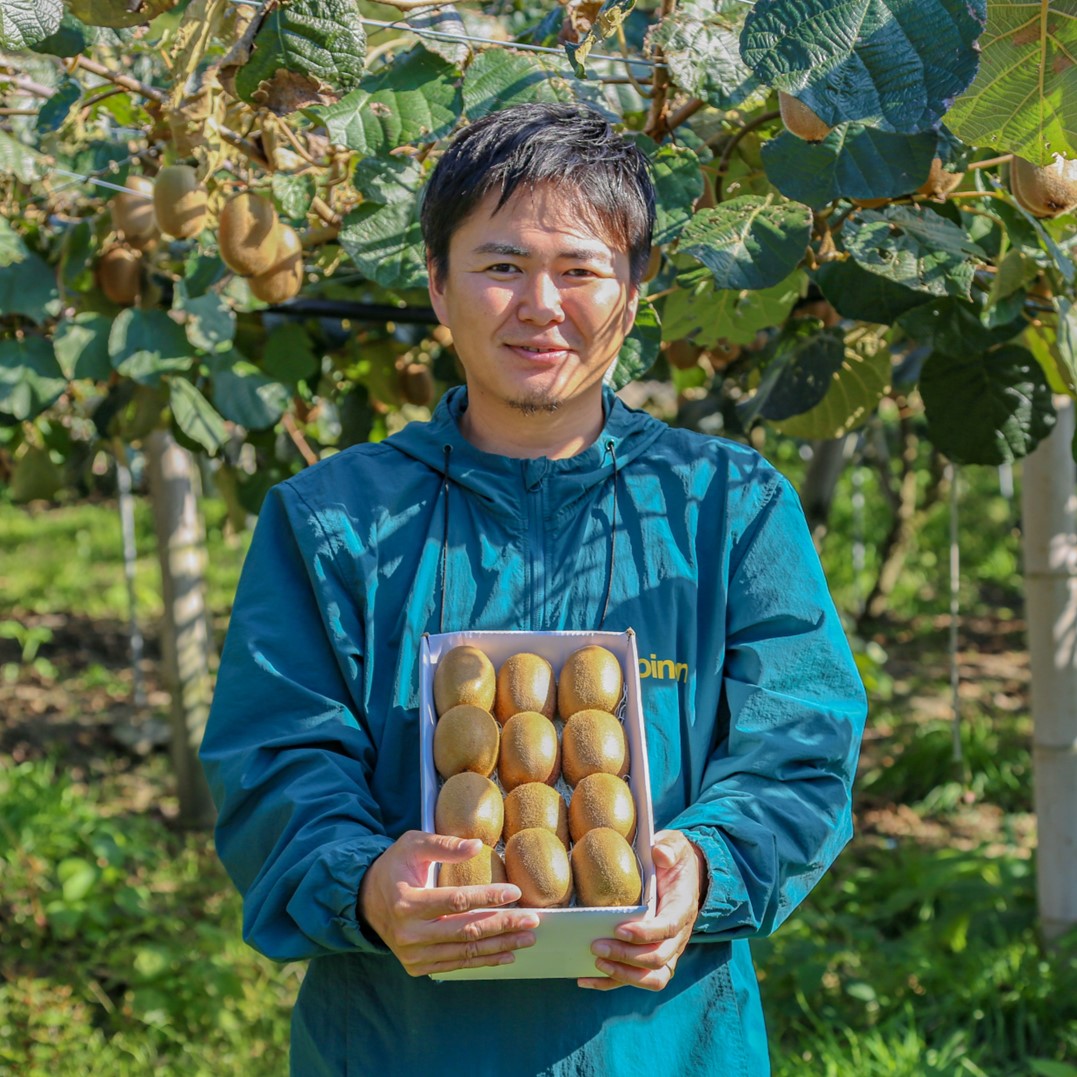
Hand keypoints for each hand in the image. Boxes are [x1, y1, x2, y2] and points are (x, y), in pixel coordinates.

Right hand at [358, 830, 539, 976]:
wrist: (366, 899)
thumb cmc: (395, 866)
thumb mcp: (414, 845)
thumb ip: (444, 845)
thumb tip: (477, 846)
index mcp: (407, 903)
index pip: (456, 901)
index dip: (487, 897)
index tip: (515, 893)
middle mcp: (409, 934)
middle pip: (465, 931)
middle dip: (502, 925)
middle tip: (532, 920)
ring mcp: (413, 955)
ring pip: (464, 951)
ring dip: (499, 946)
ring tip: (526, 938)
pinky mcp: (417, 966)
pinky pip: (456, 964)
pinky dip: (483, 960)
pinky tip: (506, 954)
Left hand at [578, 829, 704, 990]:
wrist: (684, 876)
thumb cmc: (674, 860)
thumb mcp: (676, 846)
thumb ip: (670, 847)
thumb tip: (659, 853)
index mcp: (682, 908)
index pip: (668, 928)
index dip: (645, 934)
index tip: (619, 929)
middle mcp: (679, 935)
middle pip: (657, 957)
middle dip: (626, 956)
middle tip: (596, 945)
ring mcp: (668, 950)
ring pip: (652, 977)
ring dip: (623, 975)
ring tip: (595, 963)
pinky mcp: (654, 958)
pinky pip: (638, 980)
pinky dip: (613, 983)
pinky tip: (586, 979)